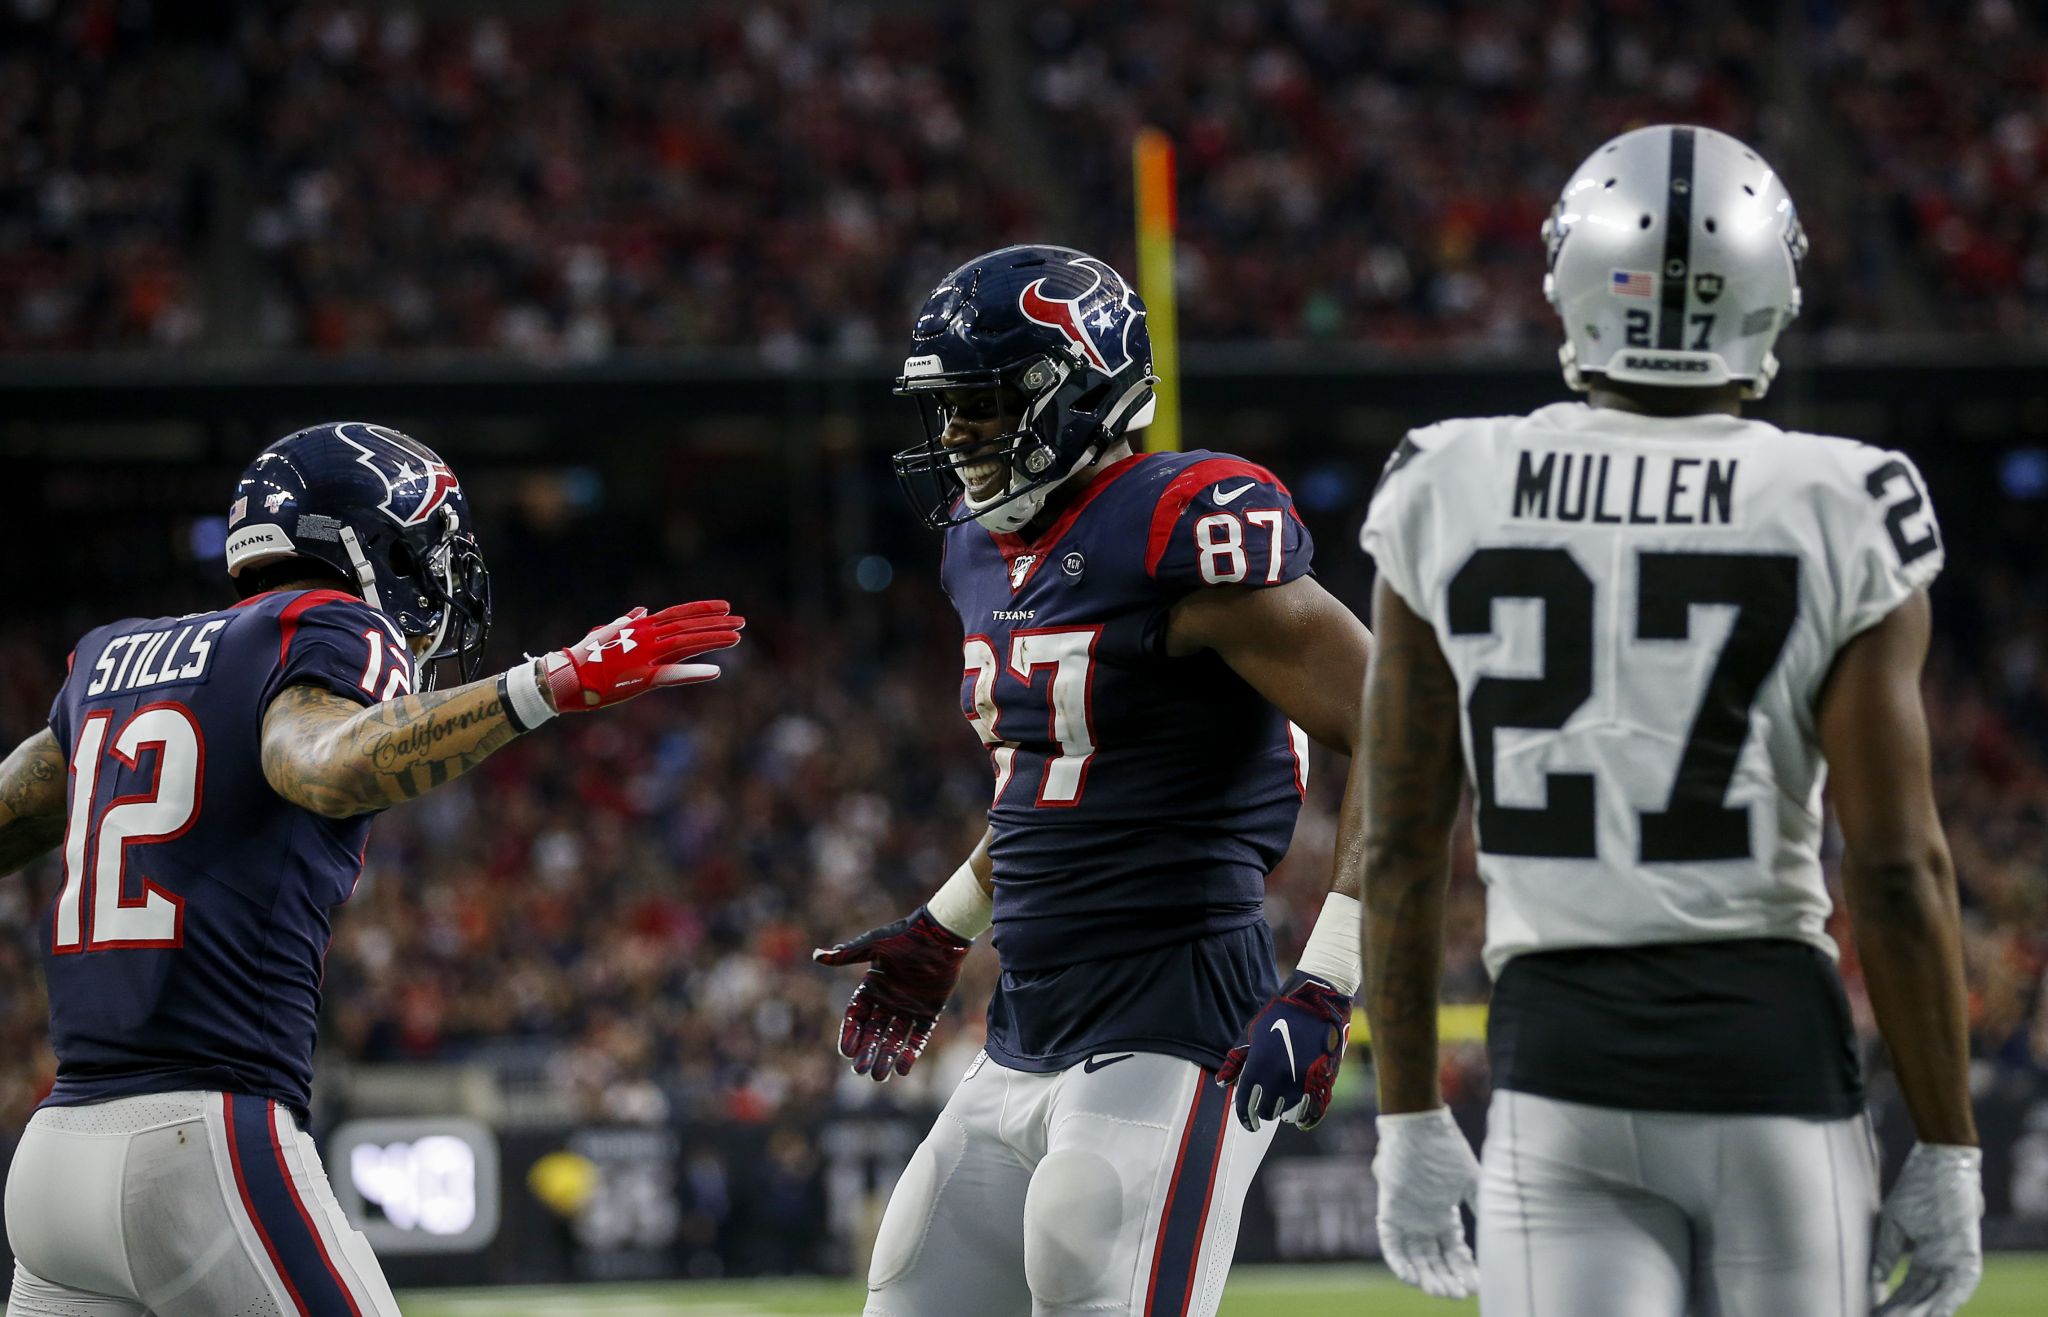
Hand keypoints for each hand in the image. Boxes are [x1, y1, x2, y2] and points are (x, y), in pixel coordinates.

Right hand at [542, 602, 743, 711]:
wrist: (566, 676)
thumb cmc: (584, 656)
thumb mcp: (606, 632)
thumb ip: (626, 621)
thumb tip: (641, 610)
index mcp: (640, 628)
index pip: (678, 614)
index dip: (703, 609)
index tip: (725, 606)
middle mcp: (646, 637)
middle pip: (688, 626)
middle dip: (717, 623)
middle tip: (741, 621)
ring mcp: (645, 655)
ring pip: (687, 643)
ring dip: (713, 640)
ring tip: (737, 637)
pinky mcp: (642, 678)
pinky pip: (674, 674)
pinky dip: (695, 672)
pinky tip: (716, 671)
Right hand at [812, 907, 970, 1081]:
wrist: (941, 933)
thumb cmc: (905, 935)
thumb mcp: (874, 945)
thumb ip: (847, 954)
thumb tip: (817, 955)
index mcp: (872, 986)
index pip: (856, 1016)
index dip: (850, 1034)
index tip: (846, 1052)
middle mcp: (888, 1000)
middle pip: (874, 1032)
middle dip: (867, 1052)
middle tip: (860, 1071)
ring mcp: (909, 1007)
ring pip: (894, 1038)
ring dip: (886, 1057)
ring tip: (879, 1076)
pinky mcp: (929, 1011)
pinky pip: (918, 1036)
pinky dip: (911, 1052)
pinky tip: (902, 1069)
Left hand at [1216, 970, 1351, 1130]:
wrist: (1316, 1003)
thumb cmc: (1279, 1016)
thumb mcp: (1250, 1034)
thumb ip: (1235, 1061)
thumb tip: (1221, 1083)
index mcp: (1257, 1067)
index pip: (1245, 1104)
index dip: (1244, 1117)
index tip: (1247, 1124)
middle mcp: (1277, 1079)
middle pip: (1266, 1111)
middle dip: (1263, 1111)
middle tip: (1264, 1108)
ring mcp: (1301, 1082)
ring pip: (1288, 1113)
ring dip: (1283, 1112)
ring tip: (1282, 1109)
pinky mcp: (1322, 1082)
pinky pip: (1313, 1112)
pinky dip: (1306, 1119)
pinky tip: (1300, 1121)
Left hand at [1374, 1107, 1479, 1300]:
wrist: (1420, 1124)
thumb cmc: (1446, 1148)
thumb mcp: (1470, 1181)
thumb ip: (1480, 1205)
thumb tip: (1500, 1229)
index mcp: (1444, 1214)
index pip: (1454, 1252)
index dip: (1464, 1269)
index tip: (1476, 1286)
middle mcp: (1424, 1220)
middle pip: (1435, 1259)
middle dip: (1446, 1279)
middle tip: (1457, 1295)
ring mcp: (1406, 1217)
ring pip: (1415, 1256)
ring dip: (1426, 1276)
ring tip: (1439, 1292)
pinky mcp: (1389, 1210)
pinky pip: (1390, 1242)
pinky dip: (1398, 1260)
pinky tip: (1411, 1277)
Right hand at [1872, 1143, 1982, 1315]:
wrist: (1940, 1161)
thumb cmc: (1917, 1187)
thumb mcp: (1894, 1221)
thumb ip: (1886, 1252)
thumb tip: (1876, 1280)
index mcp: (1925, 1256)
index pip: (1908, 1288)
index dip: (1893, 1302)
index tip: (1875, 1312)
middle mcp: (1942, 1262)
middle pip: (1923, 1297)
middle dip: (1905, 1311)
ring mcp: (1956, 1258)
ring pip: (1942, 1295)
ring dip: (1925, 1311)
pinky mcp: (1968, 1252)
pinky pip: (1962, 1284)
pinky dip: (1950, 1300)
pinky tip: (1937, 1313)